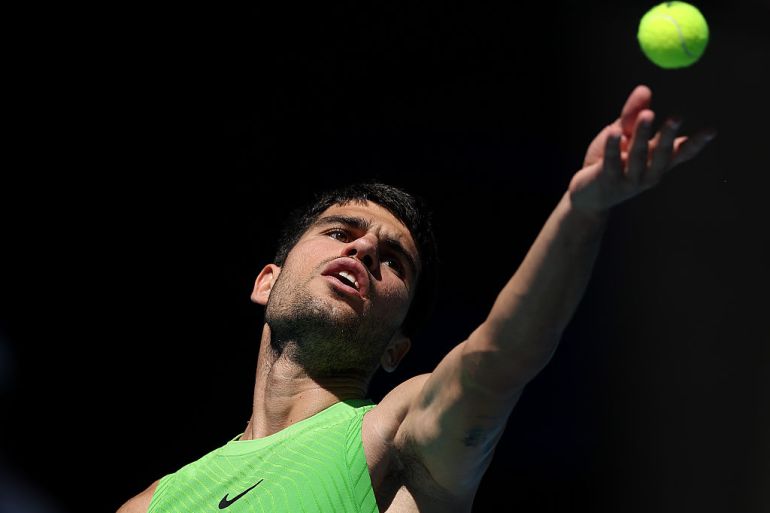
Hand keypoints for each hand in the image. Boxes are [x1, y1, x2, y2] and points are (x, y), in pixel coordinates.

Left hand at [568, 85, 715, 214]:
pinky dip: (613, 147)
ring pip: (638, 156)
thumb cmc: (610, 162)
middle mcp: (648, 173)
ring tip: (648, 114)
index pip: (680, 153)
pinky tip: (613, 132)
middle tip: (677, 117)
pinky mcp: (608, 181)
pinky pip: (611, 162)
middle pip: (661, 154)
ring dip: (643, 135)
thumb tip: (644, 89)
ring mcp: (629, 180)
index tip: (711, 131)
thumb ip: (632, 115)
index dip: (695, 143)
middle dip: (669, 135)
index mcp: (658, 162)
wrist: (588, 196)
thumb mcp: (623, 134)